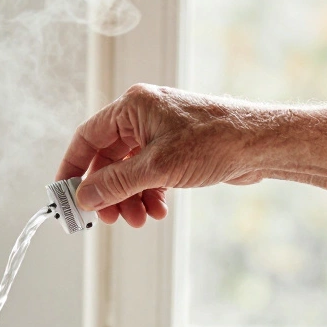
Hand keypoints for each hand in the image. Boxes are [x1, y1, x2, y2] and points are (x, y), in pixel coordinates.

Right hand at [56, 84, 273, 226]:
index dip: (73, 168)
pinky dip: (148, 194)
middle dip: (108, 192)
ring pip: (129, 171)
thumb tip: (84, 198)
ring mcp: (160, 133)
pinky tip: (157, 210)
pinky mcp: (176, 149)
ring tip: (138, 219)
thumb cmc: (215, 142)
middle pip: (108, 159)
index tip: (64, 194)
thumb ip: (116, 184)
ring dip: (129, 198)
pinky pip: (149, 175)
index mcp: (133, 107)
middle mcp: (143, 116)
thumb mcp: (157, 167)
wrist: (262, 144)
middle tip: (108, 218)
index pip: (88, 137)